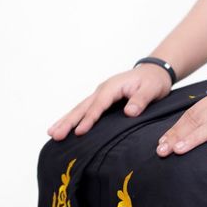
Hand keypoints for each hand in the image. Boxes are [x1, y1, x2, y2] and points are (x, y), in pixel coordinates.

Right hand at [47, 64, 171, 139]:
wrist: (154, 72)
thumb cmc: (153, 81)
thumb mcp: (152, 89)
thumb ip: (141, 100)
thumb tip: (129, 112)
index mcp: (112, 87)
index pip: (98, 105)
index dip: (89, 119)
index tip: (79, 132)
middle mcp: (102, 90)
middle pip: (82, 107)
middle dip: (68, 121)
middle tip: (55, 135)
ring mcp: (100, 95)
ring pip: (80, 109)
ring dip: (66, 121)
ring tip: (52, 133)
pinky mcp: (102, 100)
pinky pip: (85, 110)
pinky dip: (74, 119)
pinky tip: (65, 127)